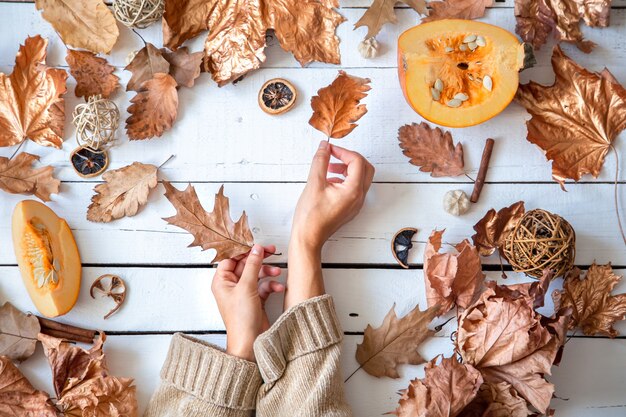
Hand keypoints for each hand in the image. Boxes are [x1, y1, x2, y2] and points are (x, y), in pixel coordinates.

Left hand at [211, 244, 283, 361]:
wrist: (250, 342)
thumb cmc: (241, 319)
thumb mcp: (247, 287)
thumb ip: (252, 265)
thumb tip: (256, 249)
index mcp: (222, 281)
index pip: (231, 258)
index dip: (244, 250)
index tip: (257, 244)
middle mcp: (231, 286)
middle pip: (245, 265)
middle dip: (259, 259)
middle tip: (272, 251)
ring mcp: (243, 293)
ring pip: (256, 275)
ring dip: (267, 272)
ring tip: (278, 272)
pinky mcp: (254, 300)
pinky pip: (263, 286)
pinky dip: (271, 285)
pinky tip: (278, 288)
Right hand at [291, 141, 374, 252]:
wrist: (308, 238)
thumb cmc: (311, 216)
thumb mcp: (314, 183)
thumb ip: (320, 161)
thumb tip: (324, 147)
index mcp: (353, 190)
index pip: (357, 161)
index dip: (343, 151)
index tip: (329, 150)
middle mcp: (359, 197)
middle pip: (365, 168)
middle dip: (349, 158)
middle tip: (333, 155)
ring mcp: (356, 204)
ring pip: (360, 178)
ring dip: (347, 168)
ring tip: (328, 168)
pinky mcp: (350, 208)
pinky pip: (354, 188)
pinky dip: (345, 179)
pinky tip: (328, 181)